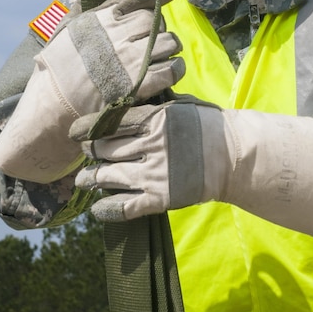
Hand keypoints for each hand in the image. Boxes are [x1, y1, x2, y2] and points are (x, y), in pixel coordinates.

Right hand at [39, 0, 183, 112]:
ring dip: (171, 48)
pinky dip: (176, 69)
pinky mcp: (138, 85)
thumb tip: (82, 0)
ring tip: (167, 56)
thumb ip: (74, 16)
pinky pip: (170, 69)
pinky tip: (173, 71)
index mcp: (98, 20)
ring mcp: (128, 60)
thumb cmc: (53, 76)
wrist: (50, 111)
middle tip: (158, 40)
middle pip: (153, 20)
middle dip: (159, 28)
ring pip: (167, 42)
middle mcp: (114, 35)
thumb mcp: (60, 37)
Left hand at [72, 100, 312, 235]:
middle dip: (90, 152)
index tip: (76, 132)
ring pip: (110, 176)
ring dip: (92, 179)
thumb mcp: (181, 105)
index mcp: (155, 118)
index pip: (111, 122)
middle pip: (106, 148)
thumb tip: (128, 102)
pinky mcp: (161, 197)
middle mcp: (151, 144)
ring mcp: (155, 172)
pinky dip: (108, 208)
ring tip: (83, 181)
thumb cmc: (211, 124)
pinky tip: (97, 209)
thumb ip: (154, 105)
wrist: (236, 154)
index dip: (88, 128)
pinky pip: (127, 206)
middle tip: (84, 154)